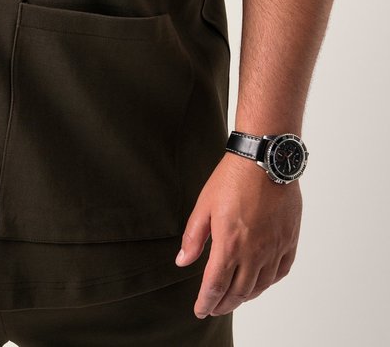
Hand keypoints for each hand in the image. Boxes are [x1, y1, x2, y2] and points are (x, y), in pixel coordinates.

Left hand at [175, 153, 301, 318]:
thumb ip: (194, 237)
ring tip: (234, 298)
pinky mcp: (289, 241)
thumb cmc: (232, 179)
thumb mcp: (204, 205)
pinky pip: (280, 272)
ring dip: (245, 297)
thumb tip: (183, 262)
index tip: (200, 310)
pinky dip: (267, 283)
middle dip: (224, 304)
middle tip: (214, 308)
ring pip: (260, 286)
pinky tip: (260, 282)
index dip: (206, 302)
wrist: (264, 160)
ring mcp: (274, 248)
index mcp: (229, 244)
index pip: (216, 286)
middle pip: (238, 292)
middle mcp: (254, 252)